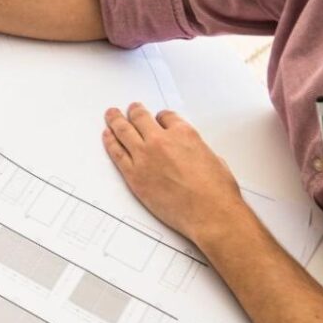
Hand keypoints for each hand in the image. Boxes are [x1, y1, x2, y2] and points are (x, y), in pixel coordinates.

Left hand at [100, 103, 245, 244]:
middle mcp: (161, 141)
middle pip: (141, 118)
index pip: (166, 117)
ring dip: (116, 120)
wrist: (209, 213)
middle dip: (135, 111)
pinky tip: (107, 136)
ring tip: (111, 115)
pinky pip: (116, 153)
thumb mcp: (213, 159)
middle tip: (131, 109)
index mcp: (184, 134)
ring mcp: (144, 157)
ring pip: (124, 131)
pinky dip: (110, 142)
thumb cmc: (216, 192)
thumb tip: (191, 153)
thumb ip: (196, 151)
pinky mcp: (134, 175)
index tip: (158, 118)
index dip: (161, 117)